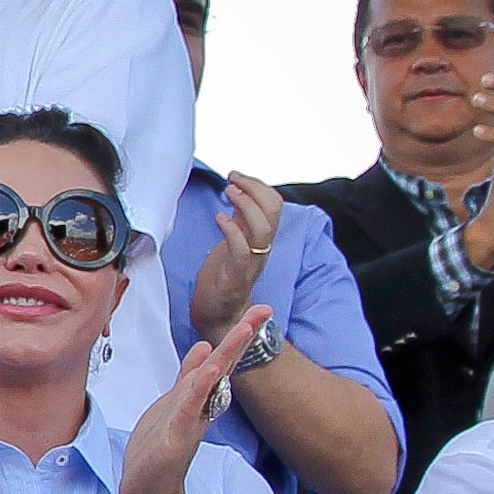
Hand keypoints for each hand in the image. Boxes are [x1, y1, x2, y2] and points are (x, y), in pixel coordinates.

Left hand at [119, 309, 264, 493]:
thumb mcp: (172, 405)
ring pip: (209, 382)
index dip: (239, 336)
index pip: (221, 361)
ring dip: (227, 354)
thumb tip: (206, 347)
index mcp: (197, 399)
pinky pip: (189, 409)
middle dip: (241, 338)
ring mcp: (188, 423)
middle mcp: (198, 408)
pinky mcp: (175, 440)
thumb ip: (190, 379)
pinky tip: (211, 368)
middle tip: (264, 310)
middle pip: (223, 366)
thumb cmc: (157, 451)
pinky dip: (199, 388)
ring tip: (244, 329)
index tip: (259, 311)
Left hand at [190, 173, 282, 341]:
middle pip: (273, 211)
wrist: (219, 317)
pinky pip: (241, 251)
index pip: (274, 204)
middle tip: (233, 179)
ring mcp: (250, 264)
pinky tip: (219, 218)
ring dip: (246, 204)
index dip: (258, 185)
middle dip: (255, 188)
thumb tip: (240, 193)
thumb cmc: (224, 278)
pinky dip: (231, 230)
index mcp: (261, 240)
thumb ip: (241, 221)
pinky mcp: (235, 278)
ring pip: (263, 229)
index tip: (237, 175)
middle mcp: (261, 250)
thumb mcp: (234, 241)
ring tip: (229, 192)